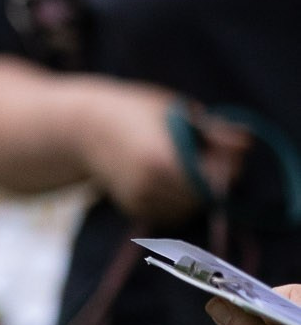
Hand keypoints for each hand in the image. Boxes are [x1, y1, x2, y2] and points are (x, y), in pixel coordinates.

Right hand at [67, 78, 246, 223]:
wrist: (80, 128)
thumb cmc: (131, 110)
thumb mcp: (173, 111)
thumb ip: (211, 131)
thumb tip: (245, 144)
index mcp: (163, 160)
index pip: (215, 178)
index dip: (228, 165)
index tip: (227, 149)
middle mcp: (150, 186)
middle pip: (204, 197)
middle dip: (213, 179)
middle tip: (205, 155)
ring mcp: (139, 199)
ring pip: (189, 208)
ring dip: (197, 192)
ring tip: (184, 165)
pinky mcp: (133, 207)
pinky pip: (170, 214)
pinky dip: (179, 201)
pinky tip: (169, 179)